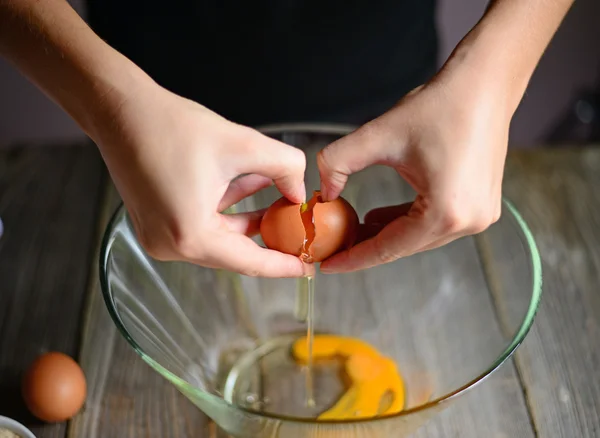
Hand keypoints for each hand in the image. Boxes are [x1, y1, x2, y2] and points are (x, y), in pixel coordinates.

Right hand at [93, 80, 308, 277]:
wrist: (121, 110)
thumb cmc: (170, 125)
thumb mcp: (243, 144)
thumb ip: (285, 167)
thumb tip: (299, 192)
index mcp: (190, 235)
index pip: (249, 262)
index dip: (283, 265)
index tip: (308, 267)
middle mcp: (170, 245)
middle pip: (234, 253)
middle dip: (269, 240)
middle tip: (298, 233)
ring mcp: (159, 237)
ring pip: (220, 238)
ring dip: (249, 222)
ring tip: (280, 205)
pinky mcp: (156, 224)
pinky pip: (202, 226)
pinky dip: (227, 212)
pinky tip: (251, 189)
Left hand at [317, 68, 510, 272]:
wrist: (484, 84)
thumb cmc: (438, 106)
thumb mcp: (379, 134)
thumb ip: (339, 162)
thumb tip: (323, 193)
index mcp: (445, 212)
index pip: (388, 248)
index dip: (353, 258)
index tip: (326, 265)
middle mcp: (468, 222)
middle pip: (404, 246)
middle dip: (366, 246)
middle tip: (333, 243)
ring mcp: (480, 217)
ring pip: (419, 238)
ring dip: (386, 234)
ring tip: (352, 228)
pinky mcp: (482, 207)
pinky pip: (434, 225)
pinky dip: (406, 223)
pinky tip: (381, 216)